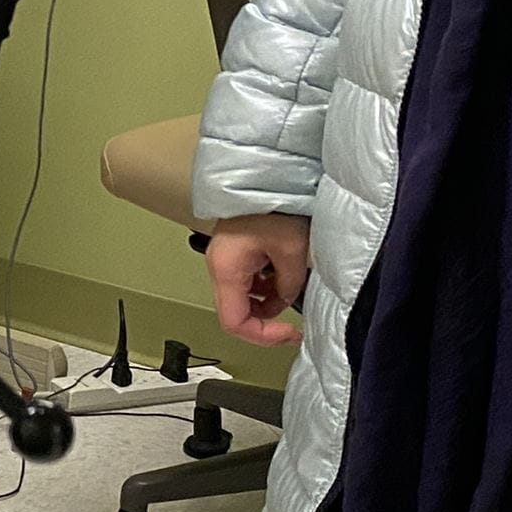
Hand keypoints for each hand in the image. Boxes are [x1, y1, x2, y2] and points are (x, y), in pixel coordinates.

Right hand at [206, 214, 309, 347]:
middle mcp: (219, 268)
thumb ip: (290, 285)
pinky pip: (246, 283)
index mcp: (227, 269)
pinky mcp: (233, 254)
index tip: (289, 333)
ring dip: (266, 303)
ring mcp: (224, 261)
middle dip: (265, 322)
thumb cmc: (274, 204)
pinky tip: (281, 273)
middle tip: (292, 325)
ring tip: (289, 289)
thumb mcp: (293, 250)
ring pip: (241, 300)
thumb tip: (286, 298)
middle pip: (235, 314)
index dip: (262, 336)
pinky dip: (264, 287)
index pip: (234, 322)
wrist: (265, 176)